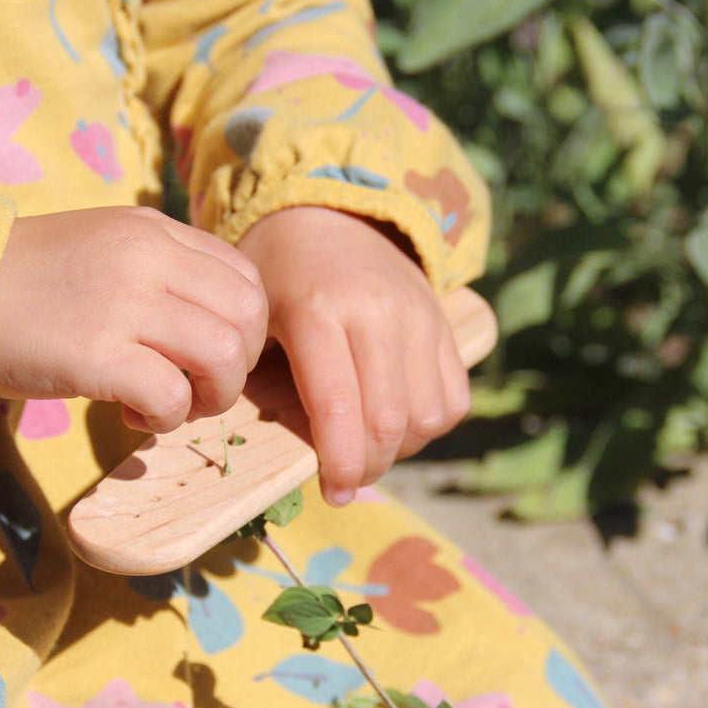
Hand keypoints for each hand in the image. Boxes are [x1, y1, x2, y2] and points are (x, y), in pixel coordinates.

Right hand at [0, 207, 266, 432]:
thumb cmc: (26, 282)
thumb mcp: (106, 248)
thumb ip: (162, 271)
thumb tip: (216, 324)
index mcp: (156, 231)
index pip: (246, 279)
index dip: (244, 330)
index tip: (209, 356)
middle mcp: (149, 258)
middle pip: (249, 317)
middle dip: (239, 367)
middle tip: (197, 387)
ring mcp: (124, 304)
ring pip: (225, 356)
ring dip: (212, 397)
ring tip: (171, 405)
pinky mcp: (96, 354)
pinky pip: (173, 397)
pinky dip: (166, 419)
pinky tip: (133, 417)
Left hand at [238, 207, 470, 505]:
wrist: (328, 213)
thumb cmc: (276, 274)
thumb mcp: (253, 316)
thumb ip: (260, 379)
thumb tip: (279, 455)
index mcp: (319, 311)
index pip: (340, 410)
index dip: (339, 465)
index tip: (331, 494)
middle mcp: (378, 313)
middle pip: (389, 423)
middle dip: (367, 467)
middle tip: (345, 481)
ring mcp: (419, 316)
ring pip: (427, 417)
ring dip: (401, 450)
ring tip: (369, 448)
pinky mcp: (443, 322)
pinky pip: (454, 398)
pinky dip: (430, 425)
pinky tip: (398, 422)